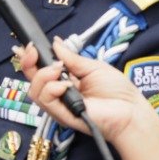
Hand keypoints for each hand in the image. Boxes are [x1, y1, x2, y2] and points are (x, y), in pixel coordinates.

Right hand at [20, 38, 154, 144]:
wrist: (130, 110)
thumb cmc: (117, 90)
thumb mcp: (92, 67)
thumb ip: (72, 58)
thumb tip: (55, 43)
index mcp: (65, 81)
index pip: (41, 71)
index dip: (31, 59)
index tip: (29, 47)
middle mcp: (58, 94)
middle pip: (33, 81)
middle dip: (29, 64)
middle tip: (34, 53)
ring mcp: (59, 106)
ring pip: (35, 91)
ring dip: (42, 76)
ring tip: (58, 70)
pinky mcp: (62, 116)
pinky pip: (46, 101)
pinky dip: (51, 89)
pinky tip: (66, 86)